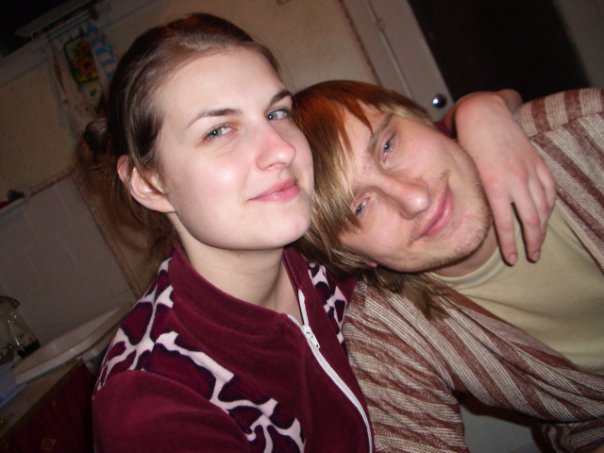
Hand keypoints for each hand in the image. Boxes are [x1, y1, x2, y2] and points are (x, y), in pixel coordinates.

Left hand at [449, 90, 555, 264]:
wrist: (483, 114)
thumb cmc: (466, 144)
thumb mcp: (466, 173)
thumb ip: (475, 196)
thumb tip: (475, 220)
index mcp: (494, 185)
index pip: (504, 224)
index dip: (509, 245)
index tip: (511, 259)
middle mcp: (515, 180)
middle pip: (530, 219)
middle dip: (532, 242)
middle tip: (532, 257)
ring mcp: (529, 170)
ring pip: (543, 206)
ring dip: (542, 228)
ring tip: (539, 243)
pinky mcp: (537, 163)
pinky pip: (549, 190)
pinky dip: (549, 206)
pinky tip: (546, 216)